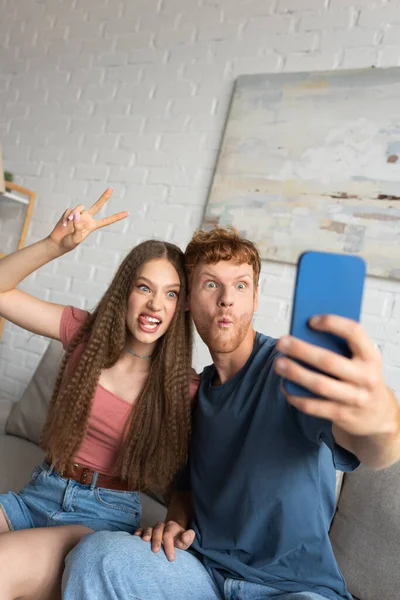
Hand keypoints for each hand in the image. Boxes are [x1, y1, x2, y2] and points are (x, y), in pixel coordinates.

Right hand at [49, 188, 127, 251]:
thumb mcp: (76, 238)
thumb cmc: (69, 243)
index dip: (116, 217)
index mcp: (92, 226)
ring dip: (74, 214)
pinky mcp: (69, 213)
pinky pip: (69, 211)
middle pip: (97, 206)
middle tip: (111, 189)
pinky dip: (66, 217)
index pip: (106, 221)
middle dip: (104, 197)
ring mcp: (78, 215)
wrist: (58, 242)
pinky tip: (64, 224)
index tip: (127, 213)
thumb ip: (78, 227)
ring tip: (69, 222)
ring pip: (80, 208)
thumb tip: (77, 215)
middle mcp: (87, 218)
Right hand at [134, 520, 194, 561]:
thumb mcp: (186, 540)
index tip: (171, 558)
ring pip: (149, 529)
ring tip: (145, 540)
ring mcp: (154, 528)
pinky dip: (138, 532)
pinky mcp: (146, 532)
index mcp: (172, 527)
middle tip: (155, 551)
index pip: (169, 534)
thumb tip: (183, 538)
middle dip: (156, 540)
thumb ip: (188, 538)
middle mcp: (162, 526)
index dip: (169, 546)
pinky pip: (141, 530)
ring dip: (147, 534)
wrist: (174, 534)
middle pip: (158, 529)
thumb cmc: (179, 540)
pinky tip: (135, 536)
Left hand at [275, 315, 399, 437]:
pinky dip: (296, 396)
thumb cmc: (360, 377)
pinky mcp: (342, 415)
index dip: (332, 323)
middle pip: (329, 361)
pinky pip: (314, 406)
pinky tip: (285, 386)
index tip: (311, 320)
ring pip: (319, 385)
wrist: (378, 415)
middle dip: (301, 350)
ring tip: (279, 363)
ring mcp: (355, 399)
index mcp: (371, 356)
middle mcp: (366, 377)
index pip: (354, 332)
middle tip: (282, 342)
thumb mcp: (360, 360)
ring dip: (295, 373)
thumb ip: (341, 347)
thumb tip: (304, 332)